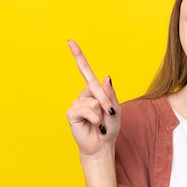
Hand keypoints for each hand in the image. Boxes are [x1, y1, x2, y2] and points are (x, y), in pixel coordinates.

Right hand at [65, 40, 120, 156]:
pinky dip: (94, 118)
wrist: (102, 145)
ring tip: (99, 122)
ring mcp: (77, 103)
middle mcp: (84, 95)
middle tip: (109, 114)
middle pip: (96, 88)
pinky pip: (86, 109)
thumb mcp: (116, 109)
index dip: (78, 56)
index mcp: (95, 91)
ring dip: (101, 114)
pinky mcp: (72, 113)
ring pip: (93, 101)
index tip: (70, 41)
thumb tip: (106, 77)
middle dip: (107, 103)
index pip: (86, 71)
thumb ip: (111, 94)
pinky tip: (93, 124)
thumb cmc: (110, 127)